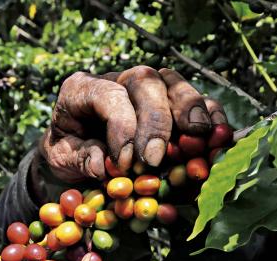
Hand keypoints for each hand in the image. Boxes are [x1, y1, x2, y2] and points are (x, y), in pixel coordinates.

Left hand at [39, 66, 228, 181]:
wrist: (74, 153)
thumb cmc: (67, 152)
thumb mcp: (61, 158)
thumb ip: (79, 158)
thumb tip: (102, 165)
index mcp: (81, 88)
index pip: (109, 93)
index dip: (122, 126)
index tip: (126, 162)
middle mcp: (117, 79)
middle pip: (146, 82)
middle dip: (156, 121)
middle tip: (155, 160)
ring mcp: (144, 87)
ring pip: (173, 84)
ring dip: (189, 111)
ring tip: (196, 138)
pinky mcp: (169, 101)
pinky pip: (195, 99)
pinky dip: (209, 115)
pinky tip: (216, 134)